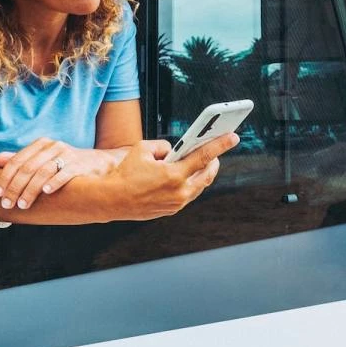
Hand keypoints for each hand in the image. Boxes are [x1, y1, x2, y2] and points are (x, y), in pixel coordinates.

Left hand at [0, 139, 125, 210]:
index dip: (5, 177)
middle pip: (27, 168)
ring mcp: (67, 155)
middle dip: (15, 187)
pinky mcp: (79, 165)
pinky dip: (54, 182)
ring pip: (43, 172)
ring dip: (30, 190)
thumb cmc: (67, 164)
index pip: (17, 161)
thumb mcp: (43, 159)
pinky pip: (65, 173)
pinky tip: (46, 192)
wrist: (100, 163)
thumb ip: (22, 160)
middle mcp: (52, 147)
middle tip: (7, 204)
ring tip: (23, 204)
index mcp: (40, 145)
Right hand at [106, 133, 239, 219]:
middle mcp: (179, 191)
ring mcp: (177, 203)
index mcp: (174, 175)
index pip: (204, 157)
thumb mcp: (143, 148)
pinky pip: (188, 194)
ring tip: (203, 162)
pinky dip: (191, 183)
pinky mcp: (172, 209)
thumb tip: (174, 151)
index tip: (233, 137)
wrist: (112, 199)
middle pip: (207, 174)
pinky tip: (187, 175)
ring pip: (199, 186)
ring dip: (203, 173)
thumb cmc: (125, 173)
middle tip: (215, 151)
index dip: (220, 145)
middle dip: (214, 161)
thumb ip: (164, 146)